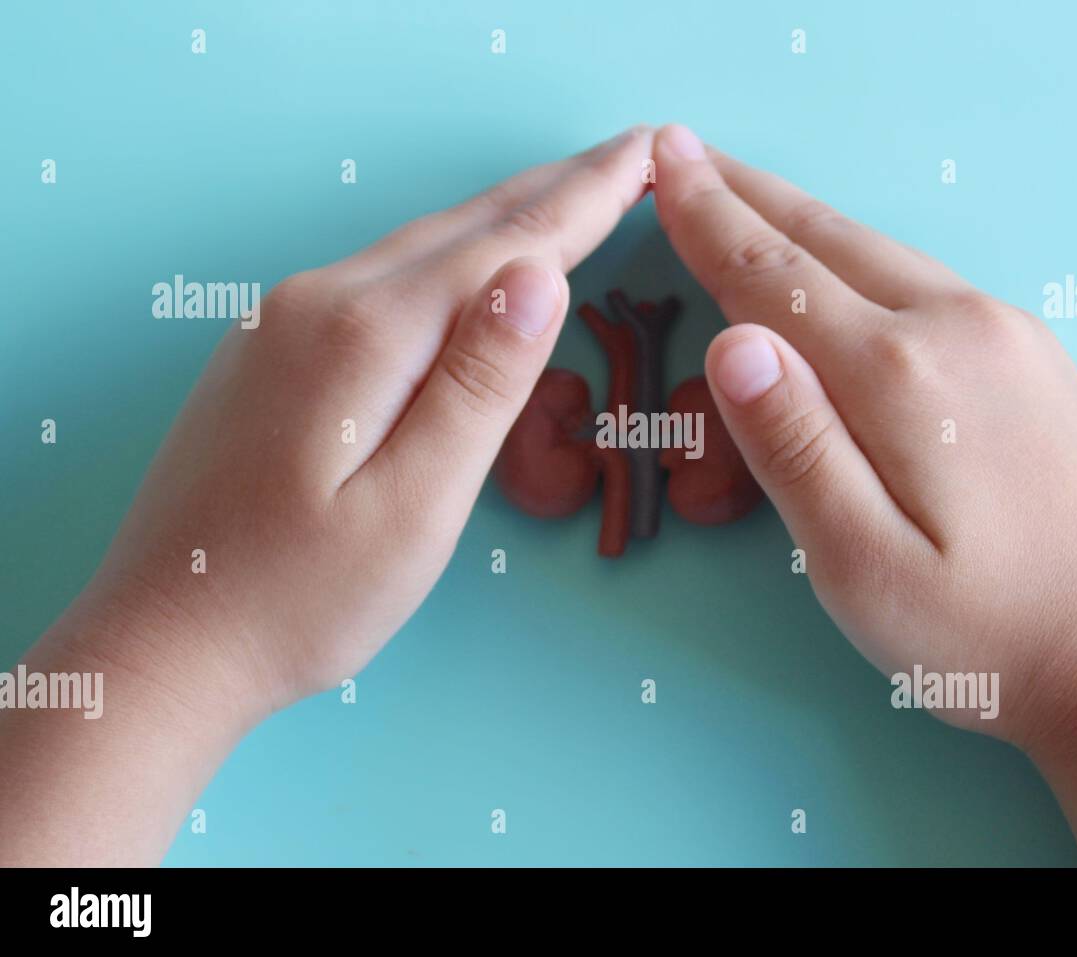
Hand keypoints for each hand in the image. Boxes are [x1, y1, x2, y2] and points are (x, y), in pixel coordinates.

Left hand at [80, 126, 652, 714]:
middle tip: (627, 153)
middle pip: (460, 230)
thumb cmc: (300, 598)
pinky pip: (381, 279)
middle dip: (552, 190)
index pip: (505, 249)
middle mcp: (318, 303)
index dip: (585, 201)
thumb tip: (540, 274)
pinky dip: (448, 257)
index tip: (648, 154)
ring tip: (569, 190)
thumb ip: (478, 387)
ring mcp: (283, 322)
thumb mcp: (414, 507)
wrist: (162, 641)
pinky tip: (471, 262)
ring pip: (418, 249)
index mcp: (367, 336)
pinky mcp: (271, 352)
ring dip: (501, 218)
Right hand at [649, 124, 1076, 864]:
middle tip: (685, 151)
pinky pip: (926, 281)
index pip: (773, 279)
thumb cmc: (982, 634)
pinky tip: (845, 266)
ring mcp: (1008, 336)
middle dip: (747, 195)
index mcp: (898, 376)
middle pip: (827, 242)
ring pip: (881, 254)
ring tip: (746, 193)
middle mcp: (956, 328)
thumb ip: (794, 448)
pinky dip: (861, 257)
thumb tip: (730, 340)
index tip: (658, 161)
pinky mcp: (1037, 359)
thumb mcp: (861, 565)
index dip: (707, 221)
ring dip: (803, 221)